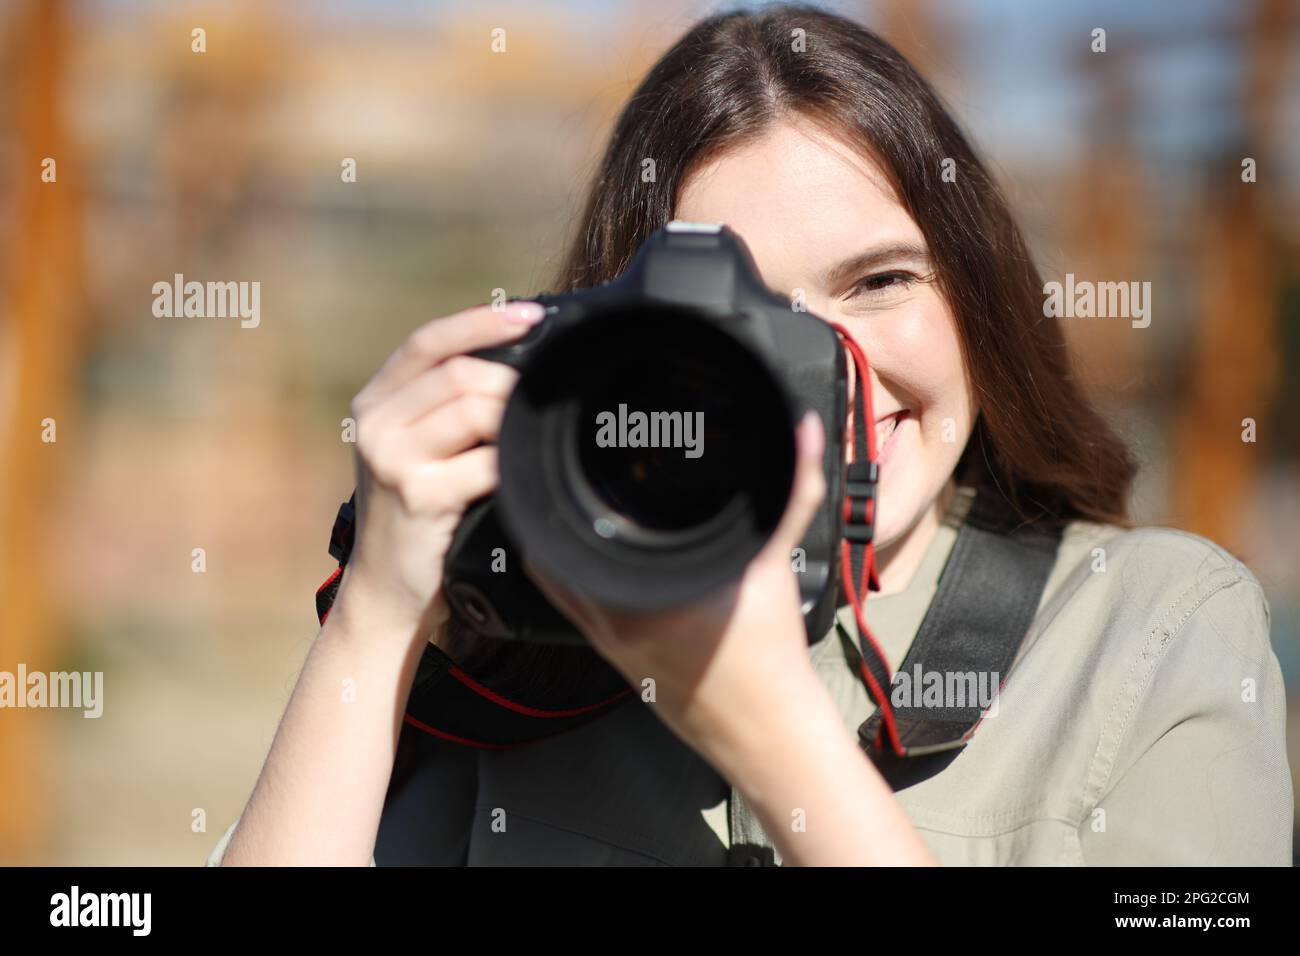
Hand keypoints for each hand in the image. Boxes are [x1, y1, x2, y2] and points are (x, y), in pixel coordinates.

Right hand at [333, 300, 543, 646]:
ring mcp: (392, 460)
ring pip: (473, 410)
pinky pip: (484, 462)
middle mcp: (376, 424)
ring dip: (514, 418)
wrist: (386, 589)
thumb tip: (515, 364)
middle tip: (541, 399)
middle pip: (459, 374)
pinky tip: (520, 471)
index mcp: (375, 403)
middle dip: (510, 382)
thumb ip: (442, 407)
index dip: (480, 322)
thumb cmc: (416, 517)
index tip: (529, 314)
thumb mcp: (412, 450)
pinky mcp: (418, 495)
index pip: (429, 342)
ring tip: (531, 435)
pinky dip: (511, 462)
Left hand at [528, 411, 828, 761]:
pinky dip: (574, 574)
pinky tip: (598, 556)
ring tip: (579, 505)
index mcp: (642, 596)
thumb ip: (792, 490)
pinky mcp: (613, 657)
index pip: (579, 529)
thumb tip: (802, 434)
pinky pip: (571, 605)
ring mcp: (606, 643)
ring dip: (561, 542)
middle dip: (565, 508)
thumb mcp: (777, 565)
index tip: (577, 457)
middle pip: (552, 551)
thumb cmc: (769, 661)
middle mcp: (611, 620)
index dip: (572, 487)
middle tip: (576, 472)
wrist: (767, 730)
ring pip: (553, 580)